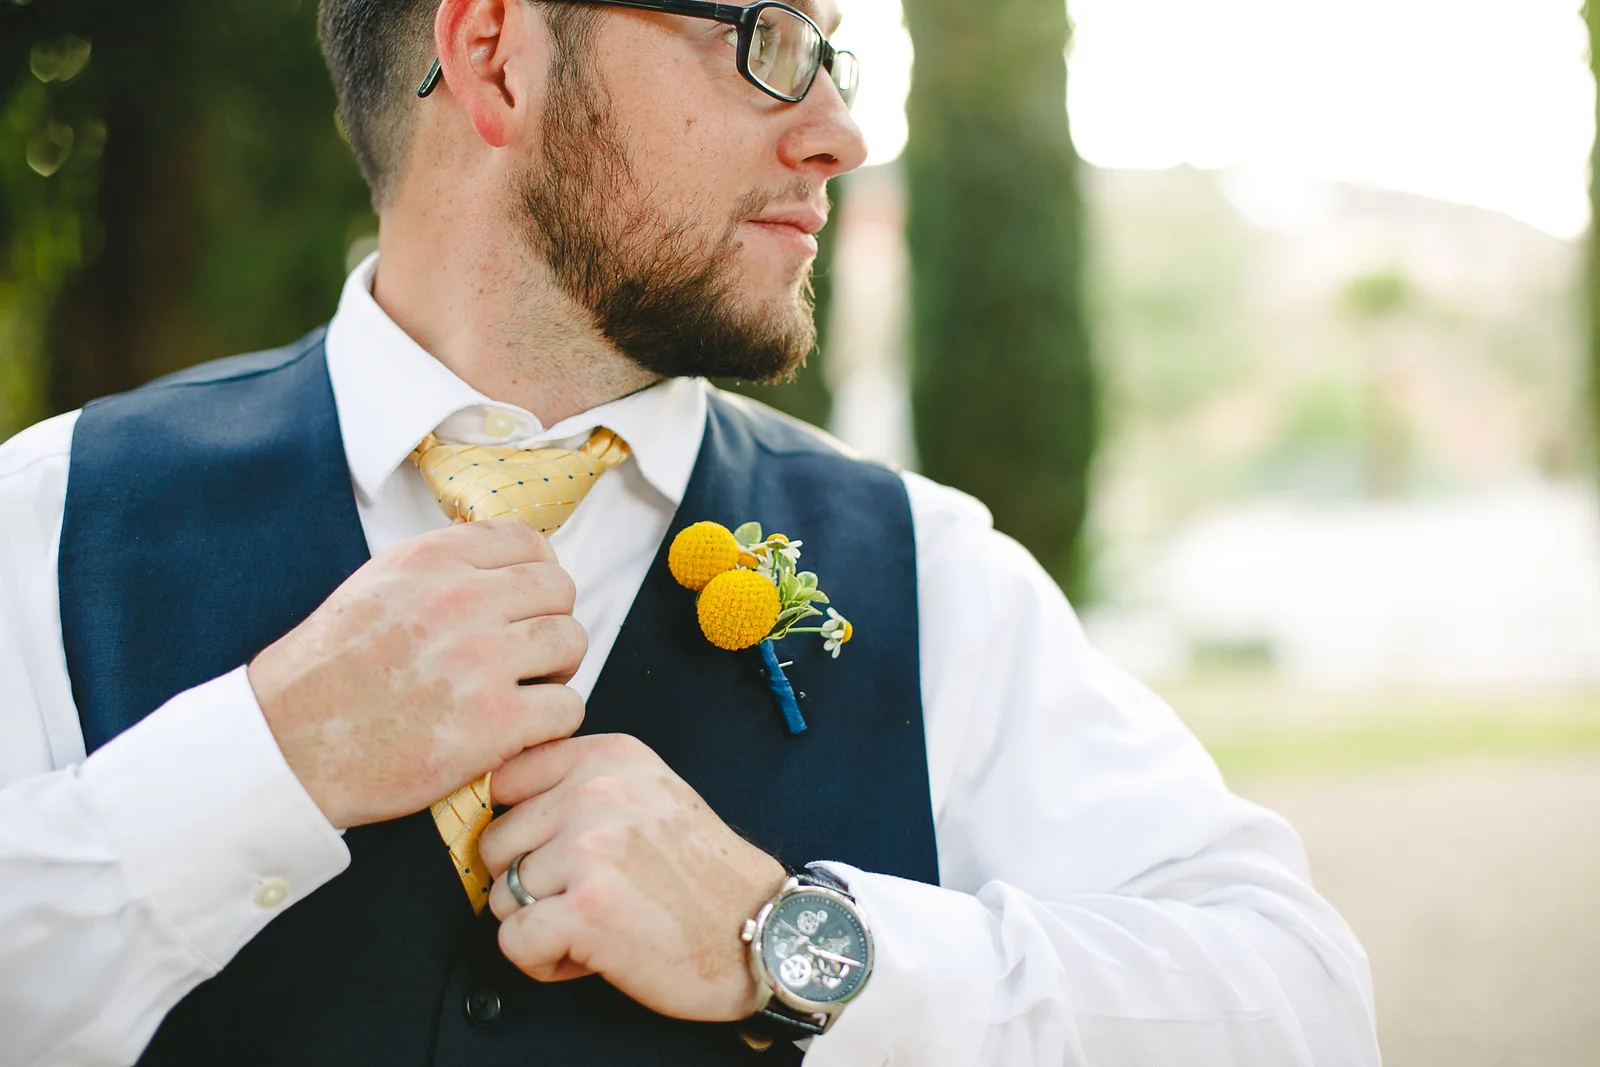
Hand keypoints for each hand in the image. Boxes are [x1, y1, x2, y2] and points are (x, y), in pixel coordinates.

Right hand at [248, 519, 586, 828]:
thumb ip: (444, 567)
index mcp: (430, 560)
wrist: (287, 749)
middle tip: (522, 656)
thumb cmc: (330, 674)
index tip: (523, 604)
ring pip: (571, 643)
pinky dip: (551, 723)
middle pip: (559, 590)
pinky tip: (517, 732)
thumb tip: (510, 557)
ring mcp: (480, 661)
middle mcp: (460, 600)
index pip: (528, 540)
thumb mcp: (376, 586)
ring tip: (521, 691)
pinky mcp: (494, 724)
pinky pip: (567, 708)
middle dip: (548, 621)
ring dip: (555, 671)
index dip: (535, 573)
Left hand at [479, 734, 787, 1021]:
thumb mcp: (649, 794)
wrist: (762, 930)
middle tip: (589, 896)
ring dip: (541, 924)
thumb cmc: (705, 876)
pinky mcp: (586, 908)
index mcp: (610, 757)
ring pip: (502, 897)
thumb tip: (503, 805)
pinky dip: (545, 962)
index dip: (522, 829)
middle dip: (530, 883)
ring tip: (598, 922)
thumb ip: (582, 786)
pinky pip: (514, 942)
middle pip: (496, 844)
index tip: (556, 851)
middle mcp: (596, 792)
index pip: (506, 779)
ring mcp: (589, 848)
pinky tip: (591, 953)